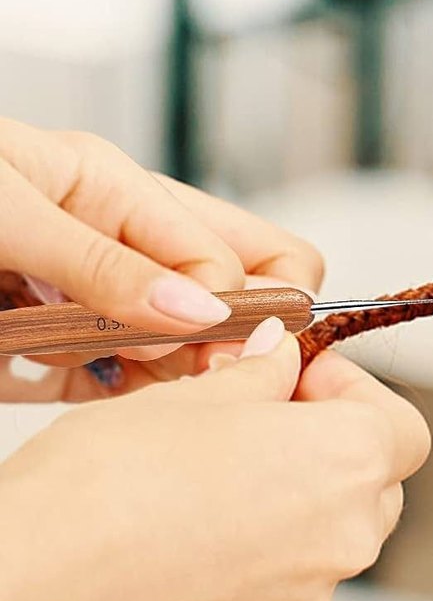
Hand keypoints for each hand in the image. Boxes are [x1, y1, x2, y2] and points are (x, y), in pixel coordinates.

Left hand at [0, 117, 323, 398]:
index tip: (207, 341)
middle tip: (183, 363)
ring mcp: (100, 311)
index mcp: (120, 193)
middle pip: (233, 302)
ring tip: (112, 370)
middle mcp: (122, 252)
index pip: (242, 254)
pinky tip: (104, 398)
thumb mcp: (9, 211)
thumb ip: (107, 262)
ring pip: (188, 356)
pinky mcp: (65, 361)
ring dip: (169, 377)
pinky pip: (129, 393)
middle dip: (222, 341)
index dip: (239, 305)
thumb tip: (202, 310)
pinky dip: (129, 407)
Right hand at [0, 320, 430, 600]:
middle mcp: (347, 534)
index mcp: (348, 462)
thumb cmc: (117, 476)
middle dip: (337, 437)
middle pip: (378, 475)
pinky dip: (280, 535)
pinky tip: (214, 514)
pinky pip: (302, 566)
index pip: (402, 425)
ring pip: (342, 523)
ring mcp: (312, 588)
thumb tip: (283, 355)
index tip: (304, 378)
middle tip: (272, 411)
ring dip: (310, 487)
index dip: (357, 392)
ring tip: (236, 463)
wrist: (44, 572)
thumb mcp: (202, 392)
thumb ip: (265, 372)